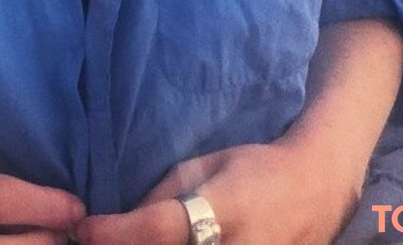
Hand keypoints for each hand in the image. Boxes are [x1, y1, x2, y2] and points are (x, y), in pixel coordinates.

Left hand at [75, 139, 362, 244]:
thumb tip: (123, 221)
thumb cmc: (256, 168)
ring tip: (131, 239)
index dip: (114, 231)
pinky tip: (164, 244)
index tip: (85, 228)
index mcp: (224, 210)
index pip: (159, 228)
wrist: (316, 191)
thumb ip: (164, 194)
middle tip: (102, 239)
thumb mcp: (206, 165)